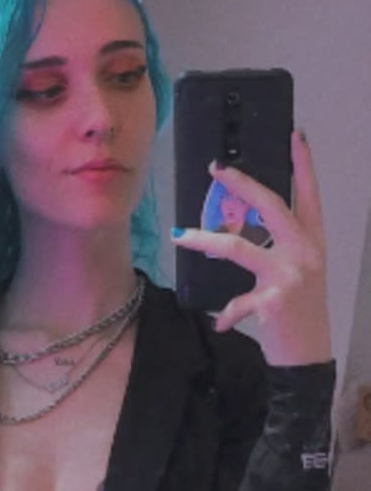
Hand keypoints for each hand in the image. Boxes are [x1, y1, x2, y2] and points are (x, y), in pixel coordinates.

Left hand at [171, 130, 331, 365]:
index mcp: (311, 242)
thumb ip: (273, 247)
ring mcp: (291, 275)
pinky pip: (238, 301)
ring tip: (179, 237)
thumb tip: (235, 224)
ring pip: (238, 247)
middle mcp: (305, 253)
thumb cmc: (297, 309)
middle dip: (243, 184)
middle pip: (272, 207)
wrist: (308, 354)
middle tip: (216, 168)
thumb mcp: (292, 272)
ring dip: (203, 241)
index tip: (296, 136)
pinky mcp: (275, 300)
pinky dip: (226, 313)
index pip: (309, 196)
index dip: (304, 165)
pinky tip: (219, 323)